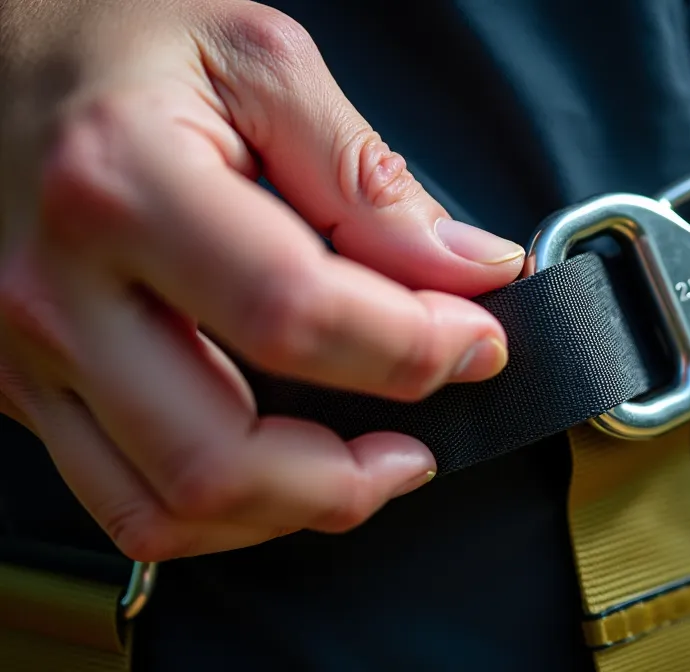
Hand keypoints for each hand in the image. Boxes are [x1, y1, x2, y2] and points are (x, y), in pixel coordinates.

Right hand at [0, 0, 525, 560]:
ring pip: (166, 507)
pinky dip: (224, 507)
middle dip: (352, 476)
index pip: (295, 314)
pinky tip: (282, 465)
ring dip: (291, 509)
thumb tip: (468, 269)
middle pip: (218, 456)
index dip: (413, 347)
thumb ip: (367, 175)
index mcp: (122, 184)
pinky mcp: (21, 385)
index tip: (477, 341)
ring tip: (366, 465)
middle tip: (424, 437)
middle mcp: (56, 291)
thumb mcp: (255, 59)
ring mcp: (25, 353)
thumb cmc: (110, 41)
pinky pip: (124, 496)